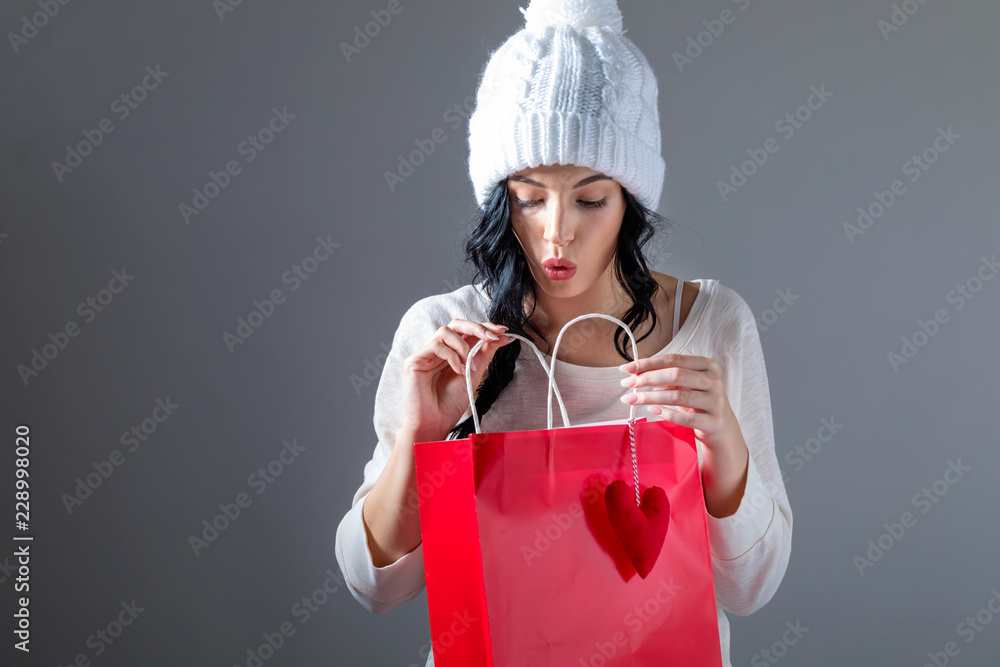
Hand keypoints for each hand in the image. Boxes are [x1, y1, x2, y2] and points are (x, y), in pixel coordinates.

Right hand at [400, 319, 514, 441]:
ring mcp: (425, 353)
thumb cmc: (451, 403)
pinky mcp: (414, 360)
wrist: (435, 424)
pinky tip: (459, 371)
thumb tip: (504, 336)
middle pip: (456, 324)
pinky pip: (436, 346)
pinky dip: (452, 356)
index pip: (467, 330)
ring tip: (470, 366)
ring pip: (445, 331)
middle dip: (476, 327)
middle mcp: (439, 349)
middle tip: (492, 336)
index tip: (503, 331)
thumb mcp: (474, 374)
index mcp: (452, 352)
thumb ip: (485, 354)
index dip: (484, 327)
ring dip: (463, 346)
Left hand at [619, 353, 748, 516]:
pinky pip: (686, 418)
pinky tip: (652, 411)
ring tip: (632, 399)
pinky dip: (666, 414)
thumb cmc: (698, 401)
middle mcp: (713, 381)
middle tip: (628, 384)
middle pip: (676, 375)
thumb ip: (666, 375)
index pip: (673, 359)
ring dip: (651, 397)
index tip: (627, 368)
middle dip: (647, 379)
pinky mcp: (713, 422)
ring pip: (678, 396)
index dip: (648, 363)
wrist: (721, 427)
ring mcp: (715, 402)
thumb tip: (634, 373)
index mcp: (706, 365)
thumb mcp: (686, 384)